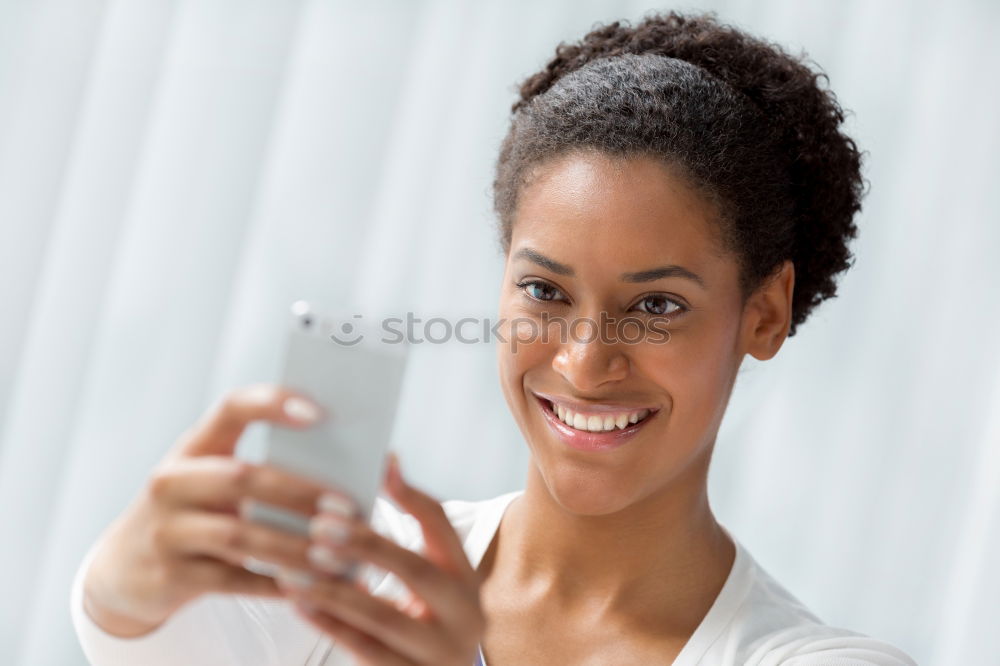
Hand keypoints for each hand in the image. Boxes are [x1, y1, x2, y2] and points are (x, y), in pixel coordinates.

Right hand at [82, 383, 351, 636]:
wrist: (124, 568)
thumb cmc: (194, 511)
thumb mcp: (211, 478)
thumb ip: (260, 467)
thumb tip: (343, 468)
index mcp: (192, 447)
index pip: (230, 409)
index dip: (271, 404)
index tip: (318, 412)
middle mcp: (172, 482)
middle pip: (242, 478)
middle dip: (300, 494)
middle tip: (347, 508)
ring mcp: (167, 530)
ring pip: (241, 537)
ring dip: (295, 547)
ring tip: (339, 556)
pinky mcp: (171, 577)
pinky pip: (234, 582)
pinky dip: (277, 584)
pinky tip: (312, 587)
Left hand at [276, 453, 485, 665]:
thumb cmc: (426, 625)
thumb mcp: (429, 584)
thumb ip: (405, 541)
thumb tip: (382, 467)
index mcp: (467, 580)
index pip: (443, 527)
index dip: (411, 496)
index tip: (378, 467)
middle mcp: (464, 615)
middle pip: (417, 571)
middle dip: (367, 545)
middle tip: (321, 525)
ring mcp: (440, 655)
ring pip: (383, 618)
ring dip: (335, 588)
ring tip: (298, 565)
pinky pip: (364, 651)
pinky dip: (329, 624)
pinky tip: (300, 602)